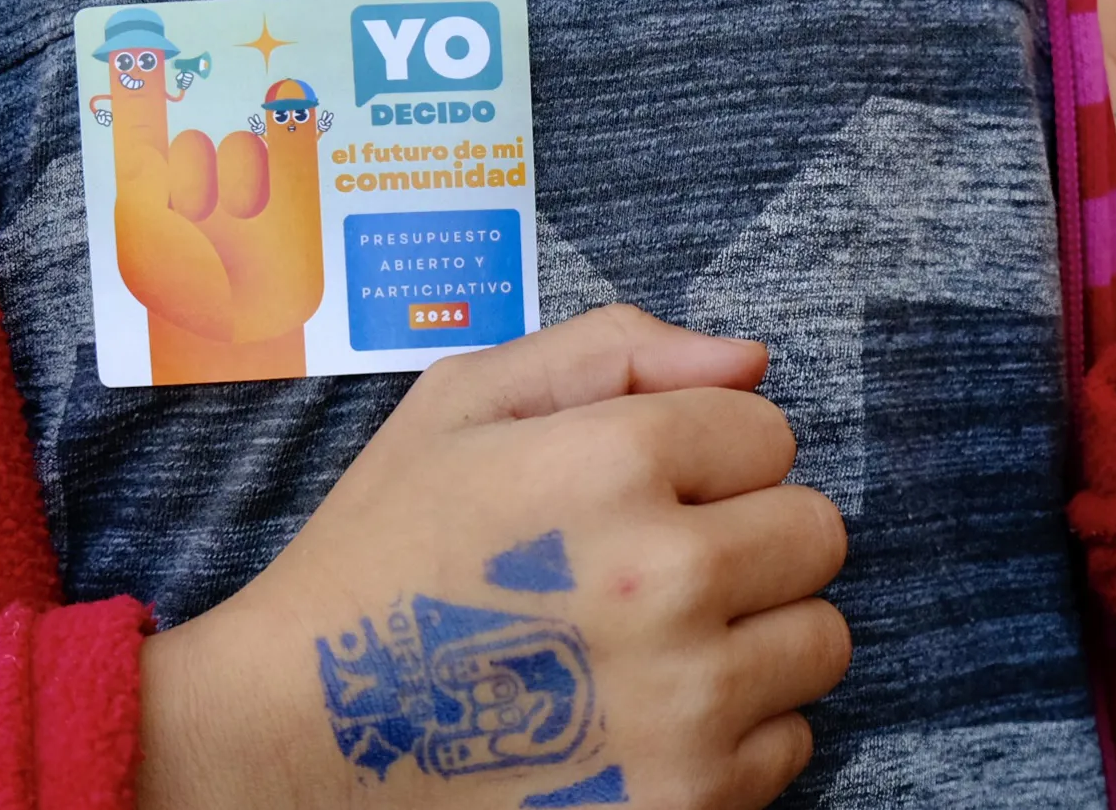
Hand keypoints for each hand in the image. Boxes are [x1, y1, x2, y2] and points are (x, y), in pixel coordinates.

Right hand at [137, 305, 850, 809]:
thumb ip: (611, 351)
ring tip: (652, 644)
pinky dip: (735, 732)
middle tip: (653, 568)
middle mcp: (667, 579)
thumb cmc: (378, 558)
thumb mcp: (459, 404)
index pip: (770, 433)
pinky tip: (644, 716)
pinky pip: (790, 743)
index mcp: (614, 461)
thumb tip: (749, 361)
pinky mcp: (689, 802)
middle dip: (747, 538)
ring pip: (819, 640)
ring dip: (754, 636)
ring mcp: (684, 704)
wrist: (296, 732)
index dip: (705, 456)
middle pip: (815, 533)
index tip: (639, 491)